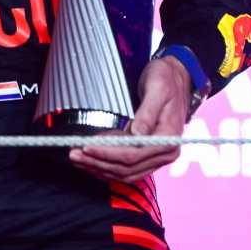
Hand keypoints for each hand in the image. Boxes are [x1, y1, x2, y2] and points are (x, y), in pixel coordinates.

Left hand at [68, 56, 191, 182]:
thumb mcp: (157, 89)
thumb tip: (137, 134)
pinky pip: (127, 168)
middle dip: (98, 162)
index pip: (133, 154)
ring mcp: (156, 155)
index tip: (86, 147)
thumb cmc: (166, 80)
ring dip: (100, 168)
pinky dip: (108, 166)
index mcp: (168, 139)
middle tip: (74, 154)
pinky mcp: (148, 154)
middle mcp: (164, 153)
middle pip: (127, 167)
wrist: (177, 77)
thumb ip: (147, 112)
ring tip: (78, 158)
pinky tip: (92, 161)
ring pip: (125, 172)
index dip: (107, 153)